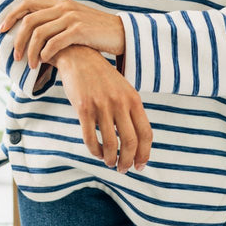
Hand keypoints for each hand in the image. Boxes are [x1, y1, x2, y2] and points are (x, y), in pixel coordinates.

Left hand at [0, 0, 124, 69]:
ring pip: (39, 33)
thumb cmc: (94, 32)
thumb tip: (31, 34)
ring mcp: (71, 17)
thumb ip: (55, 21)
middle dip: (18, 40)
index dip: (10, 16)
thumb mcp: (73, 20)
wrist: (121, 33)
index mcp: (58, 3)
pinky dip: (46, 53)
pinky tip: (45, 61)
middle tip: (15, 56)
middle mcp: (62, 6)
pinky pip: (54, 42)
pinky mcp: (80, 30)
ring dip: (31, 51)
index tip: (1, 30)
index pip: (26, 3)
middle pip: (29, 20)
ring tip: (31, 65)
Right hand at [51, 45, 152, 173]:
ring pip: (110, 143)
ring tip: (109, 162)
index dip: (144, 154)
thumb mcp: (123, 89)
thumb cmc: (102, 77)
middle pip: (130, 142)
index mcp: (133, 98)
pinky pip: (90, 138)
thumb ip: (131, 110)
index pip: (146, 133)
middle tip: (123, 169)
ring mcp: (101, 105)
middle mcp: (120, 102)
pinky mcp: (83, 108)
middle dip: (127, 161)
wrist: (79, 56)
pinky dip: (95, 151)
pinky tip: (96, 152)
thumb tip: (137, 142)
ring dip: (110, 159)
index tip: (140, 166)